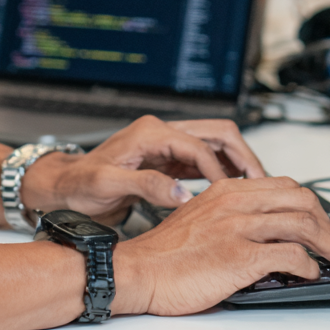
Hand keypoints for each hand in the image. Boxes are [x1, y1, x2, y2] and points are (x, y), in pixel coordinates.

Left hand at [21, 115, 265, 221]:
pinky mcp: (169, 159)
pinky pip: (205, 161)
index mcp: (150, 132)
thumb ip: (146, 186)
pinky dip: (223, 174)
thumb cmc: (81, 184)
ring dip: (236, 165)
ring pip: (215, 145)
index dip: (220, 172)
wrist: (68, 186)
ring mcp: (167, 144)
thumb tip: (182, 193)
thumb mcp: (108, 185)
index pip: (199, 145)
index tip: (233, 196)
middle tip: (261, 186)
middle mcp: (162, 132)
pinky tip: (232, 194)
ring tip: (254, 192)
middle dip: (242, 157)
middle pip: (216, 133)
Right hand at [113, 177, 329, 315]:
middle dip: (327, 224)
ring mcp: (237, 228)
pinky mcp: (240, 257)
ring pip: (302, 224)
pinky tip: (308, 274)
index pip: (285, 185)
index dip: (311, 206)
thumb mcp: (201, 218)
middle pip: (301, 199)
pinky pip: (291, 255)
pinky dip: (308, 266)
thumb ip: (232, 214)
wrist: (141, 270)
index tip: (321, 226)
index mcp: (226, 189)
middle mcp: (234, 202)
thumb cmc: (167, 253)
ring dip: (328, 246)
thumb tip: (267, 227)